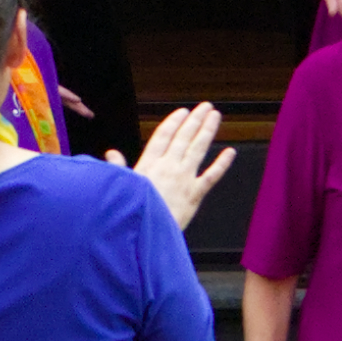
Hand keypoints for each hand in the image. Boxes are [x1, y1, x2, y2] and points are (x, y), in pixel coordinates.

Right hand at [130, 102, 236, 231]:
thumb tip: (111, 154)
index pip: (163, 136)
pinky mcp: (195, 195)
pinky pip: (211, 176)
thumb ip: (119, 167)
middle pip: (184, 138)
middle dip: (195, 120)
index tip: (183, 112)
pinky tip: (230, 152)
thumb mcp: (122, 186)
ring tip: (215, 116)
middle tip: (205, 106)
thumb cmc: (133, 212)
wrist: (146, 234)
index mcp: (150, 164)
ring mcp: (184, 179)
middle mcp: (169, 167)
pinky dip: (222, 164)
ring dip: (208, 131)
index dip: (174, 122)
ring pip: (198, 149)